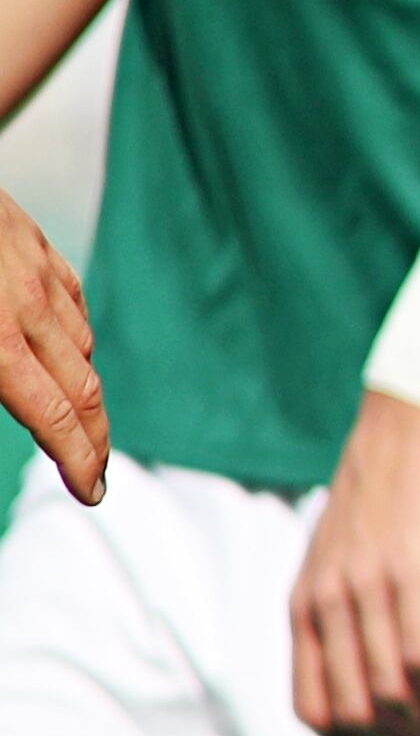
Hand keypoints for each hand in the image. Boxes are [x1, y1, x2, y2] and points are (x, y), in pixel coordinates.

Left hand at [0, 189, 104, 506]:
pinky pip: (72, 303)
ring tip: (73, 418)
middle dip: (95, 440)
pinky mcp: (37, 244)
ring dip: (82, 389)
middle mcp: (27, 307)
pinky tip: (63, 350)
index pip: (56, 415)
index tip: (90, 491)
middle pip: (86, 389)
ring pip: (82, 347)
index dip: (79, 461)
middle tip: (94, 475)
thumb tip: (8, 397)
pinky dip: (74, 338)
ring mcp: (39, 272)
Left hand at [289, 391, 419, 735]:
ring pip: (386, 690)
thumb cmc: (390, 477)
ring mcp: (366, 588)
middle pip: (349, 710)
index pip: (310, 705)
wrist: (410, 413)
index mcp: (304, 603)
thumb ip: (344, 596)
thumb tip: (364, 643)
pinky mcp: (412, 572)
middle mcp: (325, 603)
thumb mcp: (345, 547)